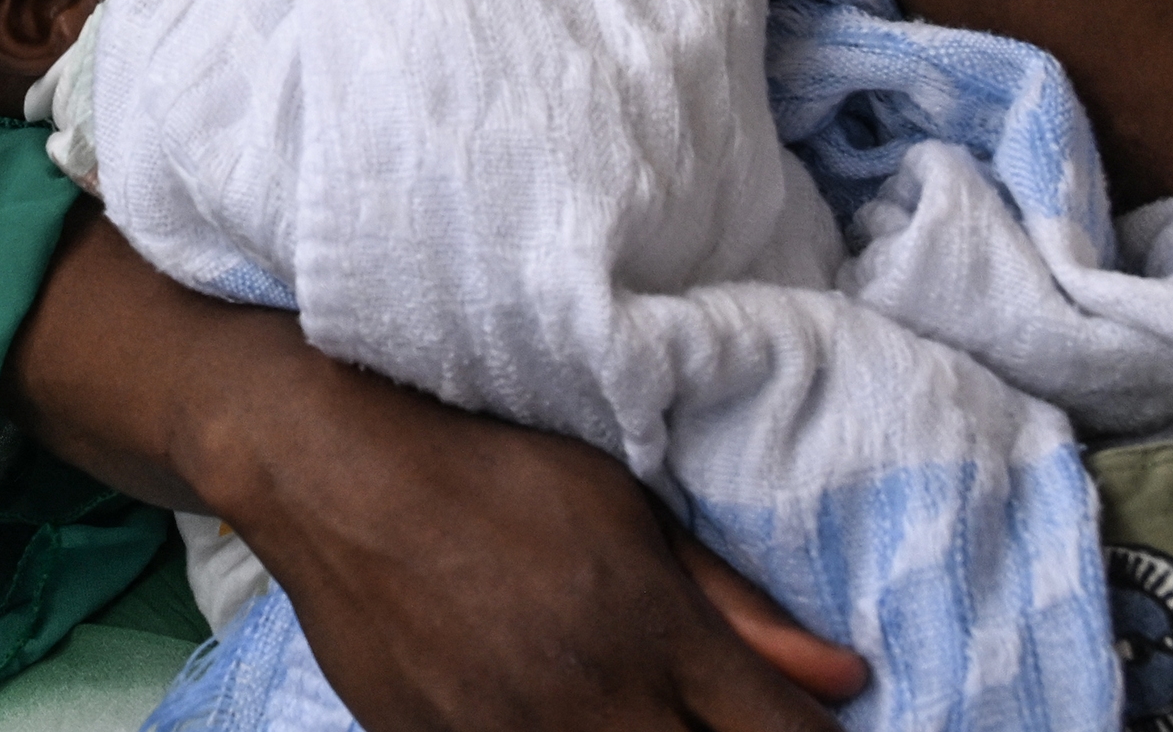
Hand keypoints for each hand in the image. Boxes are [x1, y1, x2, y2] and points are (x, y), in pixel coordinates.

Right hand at [239, 350, 864, 731]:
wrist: (327, 467)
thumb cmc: (487, 468)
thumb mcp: (624, 506)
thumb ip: (735, 602)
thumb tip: (845, 679)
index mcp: (650, 632)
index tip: (806, 723)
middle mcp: (590, 705)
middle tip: (709, 714)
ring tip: (626, 707)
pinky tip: (552, 710)